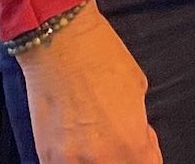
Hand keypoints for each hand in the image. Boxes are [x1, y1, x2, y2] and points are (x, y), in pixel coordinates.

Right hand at [17, 0, 160, 163]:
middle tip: (121, 136)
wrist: (60, 42)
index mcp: (129, 142)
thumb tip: (138, 138)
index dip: (149, 155)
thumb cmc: (101, 57)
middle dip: (125, 155)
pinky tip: (78, 138)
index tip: (146, 144)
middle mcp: (100, 158)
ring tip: (97, 134)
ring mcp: (69, 160)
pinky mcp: (45, 155)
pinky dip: (74, 158)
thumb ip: (138, 123)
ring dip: (98, 156)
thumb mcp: (138, 90)